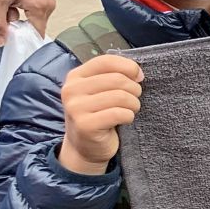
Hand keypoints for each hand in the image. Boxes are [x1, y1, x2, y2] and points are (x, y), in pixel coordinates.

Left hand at [0, 0, 55, 40]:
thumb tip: (0, 42)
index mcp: (40, 8)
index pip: (35, 35)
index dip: (21, 39)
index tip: (9, 37)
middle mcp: (49, 5)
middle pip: (33, 27)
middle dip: (16, 24)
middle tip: (4, 11)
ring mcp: (47, 0)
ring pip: (31, 19)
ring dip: (17, 16)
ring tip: (8, 1)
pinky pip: (33, 11)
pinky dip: (21, 9)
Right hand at [58, 52, 142, 173]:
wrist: (84, 147)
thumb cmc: (98, 114)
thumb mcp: (101, 91)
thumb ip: (114, 76)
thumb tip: (138, 72)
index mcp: (76, 76)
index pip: (106, 61)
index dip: (128, 67)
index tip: (138, 77)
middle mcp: (71, 90)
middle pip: (117, 79)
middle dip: (134, 89)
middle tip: (134, 99)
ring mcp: (76, 108)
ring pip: (120, 96)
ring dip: (133, 104)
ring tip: (130, 110)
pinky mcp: (85, 125)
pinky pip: (119, 113)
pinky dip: (129, 116)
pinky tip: (124, 120)